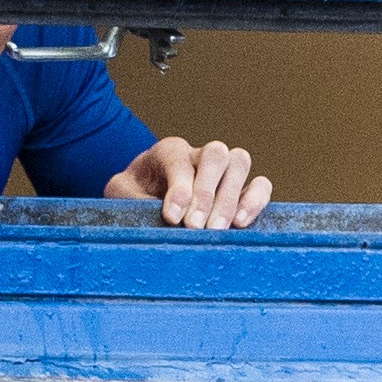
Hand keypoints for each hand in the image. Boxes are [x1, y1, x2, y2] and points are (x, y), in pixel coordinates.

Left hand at [108, 135, 271, 230]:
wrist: (146, 200)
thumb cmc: (133, 195)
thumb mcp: (120, 193)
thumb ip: (132, 198)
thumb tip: (161, 216)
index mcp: (168, 151)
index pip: (179, 160)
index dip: (179, 189)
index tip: (173, 219)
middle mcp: (199, 155)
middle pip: (216, 153)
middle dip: (207, 192)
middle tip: (196, 227)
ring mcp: (223, 170)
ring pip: (240, 162)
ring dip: (231, 198)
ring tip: (218, 230)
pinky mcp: (241, 190)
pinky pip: (261, 184)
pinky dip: (256, 201)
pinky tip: (240, 224)